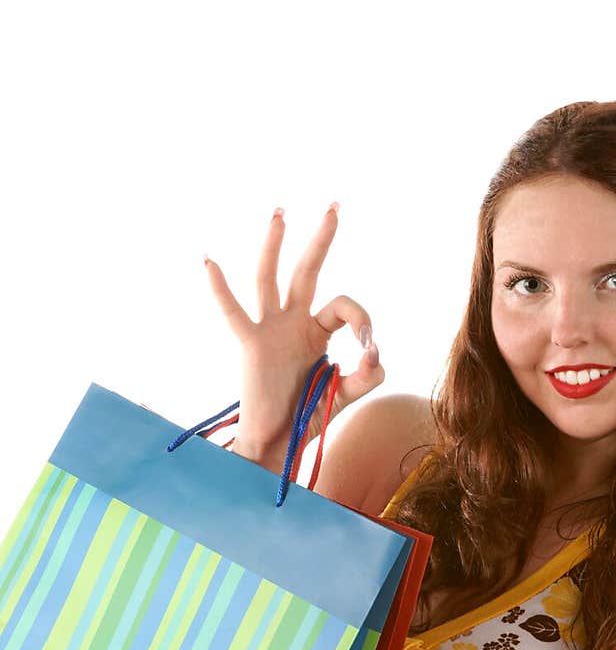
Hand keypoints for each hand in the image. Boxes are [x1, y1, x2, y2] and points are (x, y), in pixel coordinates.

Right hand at [204, 203, 384, 462]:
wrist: (278, 444)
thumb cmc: (307, 417)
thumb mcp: (346, 394)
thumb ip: (368, 375)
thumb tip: (373, 350)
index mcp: (317, 332)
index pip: (344, 307)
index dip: (362, 320)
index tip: (369, 348)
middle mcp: (293, 324)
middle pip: (307, 272)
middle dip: (322, 240)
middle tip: (335, 205)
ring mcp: (270, 331)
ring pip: (271, 279)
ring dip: (275, 246)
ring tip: (280, 213)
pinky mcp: (252, 345)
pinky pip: (234, 314)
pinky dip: (220, 289)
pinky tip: (209, 261)